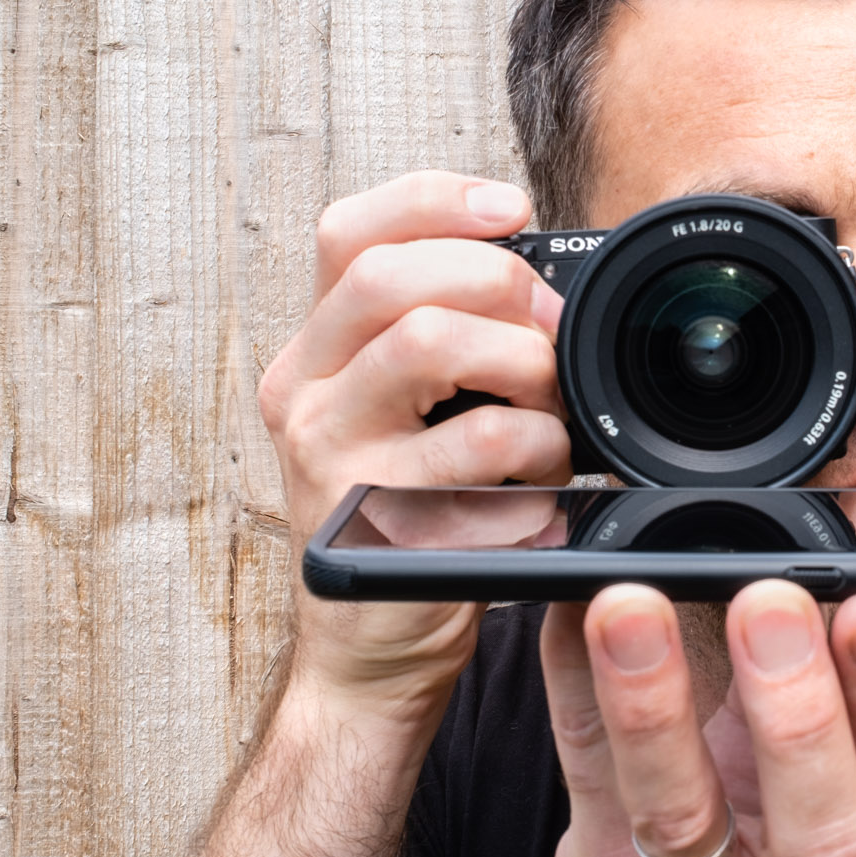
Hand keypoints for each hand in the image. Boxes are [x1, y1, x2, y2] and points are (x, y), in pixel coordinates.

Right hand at [258, 171, 568, 724]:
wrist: (372, 655)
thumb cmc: (414, 521)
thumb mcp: (413, 419)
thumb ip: (447, 346)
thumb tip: (542, 282)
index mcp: (316, 354)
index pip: (349, 233)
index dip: (435, 201)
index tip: (513, 208)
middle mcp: (303, 393)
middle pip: (387, 277)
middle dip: (494, 281)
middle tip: (550, 328)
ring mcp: (329, 456)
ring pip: (426, 344)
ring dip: (521, 366)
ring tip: (551, 417)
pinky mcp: (373, 517)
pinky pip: (475, 450)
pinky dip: (537, 453)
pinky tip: (547, 485)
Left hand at [539, 580, 855, 856]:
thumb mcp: (851, 800)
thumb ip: (843, 698)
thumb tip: (819, 563)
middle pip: (816, 827)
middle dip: (796, 706)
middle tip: (768, 602)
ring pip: (680, 818)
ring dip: (654, 704)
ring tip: (631, 609)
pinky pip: (585, 776)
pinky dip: (573, 687)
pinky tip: (569, 619)